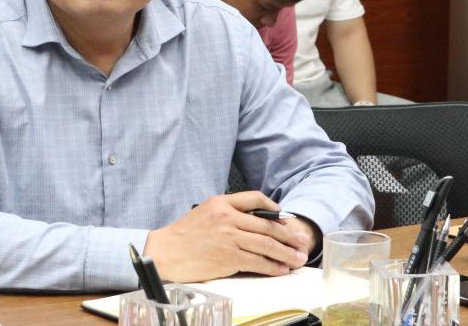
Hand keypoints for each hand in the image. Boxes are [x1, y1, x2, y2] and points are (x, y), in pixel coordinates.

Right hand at [143, 191, 314, 282]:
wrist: (165, 252)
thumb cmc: (183, 235)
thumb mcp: (204, 212)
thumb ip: (228, 213)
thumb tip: (253, 222)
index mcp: (221, 202)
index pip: (255, 199)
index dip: (275, 209)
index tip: (285, 218)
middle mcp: (227, 217)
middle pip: (267, 225)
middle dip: (289, 235)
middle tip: (302, 241)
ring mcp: (229, 237)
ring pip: (266, 243)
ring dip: (286, 252)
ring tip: (298, 258)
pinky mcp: (228, 257)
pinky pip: (257, 261)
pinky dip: (272, 266)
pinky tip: (280, 269)